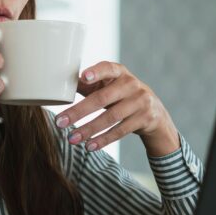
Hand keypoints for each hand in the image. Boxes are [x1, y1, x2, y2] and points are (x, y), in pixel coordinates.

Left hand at [55, 61, 180, 156]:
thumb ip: (89, 85)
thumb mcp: (109, 86)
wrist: (155, 112)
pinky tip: (89, 146)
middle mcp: (131, 84)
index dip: (96, 72)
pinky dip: (103, 140)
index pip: (107, 68)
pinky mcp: (144, 119)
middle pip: (102, 98)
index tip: (83, 77)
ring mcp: (140, 101)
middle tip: (60, 122)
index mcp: (119, 72)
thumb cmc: (121, 95)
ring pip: (111, 117)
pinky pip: (120, 131)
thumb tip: (61, 86)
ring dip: (89, 129)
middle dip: (79, 111)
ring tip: (72, 138)